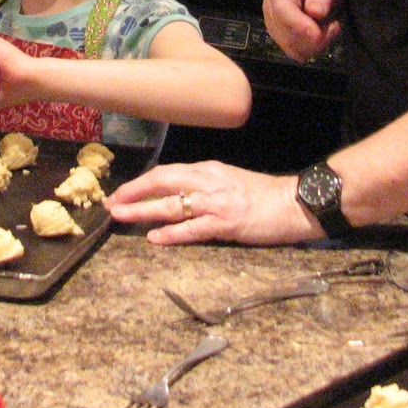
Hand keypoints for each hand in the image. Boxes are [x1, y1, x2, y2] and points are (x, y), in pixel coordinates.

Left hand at [106, 161, 320, 246]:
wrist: (294, 203)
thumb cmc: (263, 195)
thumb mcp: (229, 180)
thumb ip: (204, 185)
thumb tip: (178, 195)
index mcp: (208, 170)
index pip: (167, 172)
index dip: (141, 182)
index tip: (122, 191)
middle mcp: (208, 181)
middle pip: (162, 181)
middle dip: (134, 192)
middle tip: (112, 203)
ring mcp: (217, 202)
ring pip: (172, 204)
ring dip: (143, 211)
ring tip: (122, 217)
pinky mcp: (227, 222)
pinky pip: (193, 228)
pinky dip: (172, 233)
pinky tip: (155, 238)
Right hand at [262, 0, 342, 61]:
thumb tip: (315, 12)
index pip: (281, 11)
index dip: (298, 25)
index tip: (317, 33)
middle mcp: (271, 8)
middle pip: (284, 34)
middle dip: (312, 37)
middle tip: (334, 26)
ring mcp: (275, 25)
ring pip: (290, 47)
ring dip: (315, 44)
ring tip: (330, 28)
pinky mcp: (282, 37)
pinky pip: (295, 52)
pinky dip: (312, 48)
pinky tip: (323, 35)